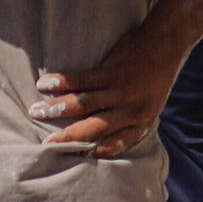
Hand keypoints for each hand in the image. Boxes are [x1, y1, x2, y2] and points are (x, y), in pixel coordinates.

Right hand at [38, 28, 183, 154]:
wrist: (167, 44)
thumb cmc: (156, 77)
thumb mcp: (151, 105)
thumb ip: (130, 119)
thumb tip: (104, 134)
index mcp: (141, 122)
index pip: (117, 143)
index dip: (97, 152)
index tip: (77, 157)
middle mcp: (130, 110)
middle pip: (93, 129)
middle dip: (67, 137)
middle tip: (45, 143)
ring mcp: (120, 90)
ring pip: (82, 104)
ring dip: (55, 108)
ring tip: (35, 111)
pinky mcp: (110, 71)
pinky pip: (80, 79)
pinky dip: (60, 82)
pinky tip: (43, 83)